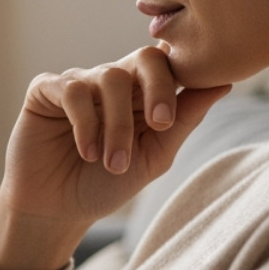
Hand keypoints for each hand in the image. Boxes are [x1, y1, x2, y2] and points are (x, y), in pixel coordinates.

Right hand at [0, 45, 230, 269]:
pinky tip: (86, 151)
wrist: (57, 211)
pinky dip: (84, 123)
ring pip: (110, 78)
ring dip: (118, 125)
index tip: (183, 112)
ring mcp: (78, 83)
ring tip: (113, 162)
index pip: (170, 64)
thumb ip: (184, 120)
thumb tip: (224, 84)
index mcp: (143, 93)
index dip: (183, 76)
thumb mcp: (154, 157)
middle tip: (161, 124)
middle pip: (145, 58)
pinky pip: (72, 90)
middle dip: (158, 88)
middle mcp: (112, 81)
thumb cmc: (106, 185)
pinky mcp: (45, 91)